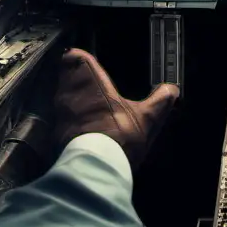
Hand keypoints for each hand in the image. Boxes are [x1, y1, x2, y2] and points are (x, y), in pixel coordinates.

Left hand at [53, 48, 178, 168]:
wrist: (95, 169)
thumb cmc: (120, 135)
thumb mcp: (148, 117)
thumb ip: (160, 101)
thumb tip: (172, 89)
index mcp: (90, 81)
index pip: (74, 57)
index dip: (79, 58)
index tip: (86, 61)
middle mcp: (70, 93)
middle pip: (65, 76)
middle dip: (75, 78)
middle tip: (90, 83)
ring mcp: (59, 115)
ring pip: (61, 97)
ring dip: (71, 98)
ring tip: (85, 105)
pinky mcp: (53, 135)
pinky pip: (57, 120)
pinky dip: (65, 120)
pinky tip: (78, 127)